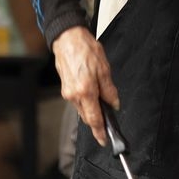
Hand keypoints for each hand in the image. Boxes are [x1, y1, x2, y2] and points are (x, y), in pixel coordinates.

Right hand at [51, 25, 118, 145]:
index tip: (104, 140)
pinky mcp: (65, 88)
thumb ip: (109, 90)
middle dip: (98, 120)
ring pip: (82, 109)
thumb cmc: (85, 50)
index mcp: (86, 91)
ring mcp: (67, 93)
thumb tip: (114, 104)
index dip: (100, 132)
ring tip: (101, 99)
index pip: (94, 119)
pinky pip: (77, 101)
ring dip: (92, 109)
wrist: (67, 38)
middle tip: (109, 118)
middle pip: (88, 116)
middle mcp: (74, 95)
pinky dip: (86, 101)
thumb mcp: (104, 69)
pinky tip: (92, 92)